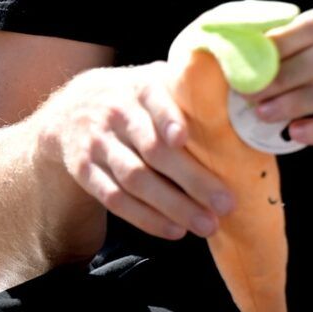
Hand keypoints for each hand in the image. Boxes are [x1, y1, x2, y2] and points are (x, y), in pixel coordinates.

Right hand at [51, 63, 236, 241]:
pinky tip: (173, 230)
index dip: (168, 119)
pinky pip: (114, 199)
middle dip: (190, 179)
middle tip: (225, 203)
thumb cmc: (135, 99)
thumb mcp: (154, 81)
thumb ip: (187, 92)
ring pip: (134, 179)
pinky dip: (144, 218)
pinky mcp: (84, 171)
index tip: (183, 138)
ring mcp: (97, 143)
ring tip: (205, 225)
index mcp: (140, 88)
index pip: (154, 101)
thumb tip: (241, 107)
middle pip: (152, 150)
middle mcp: (116, 113)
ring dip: (171, 206)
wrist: (71, 108)